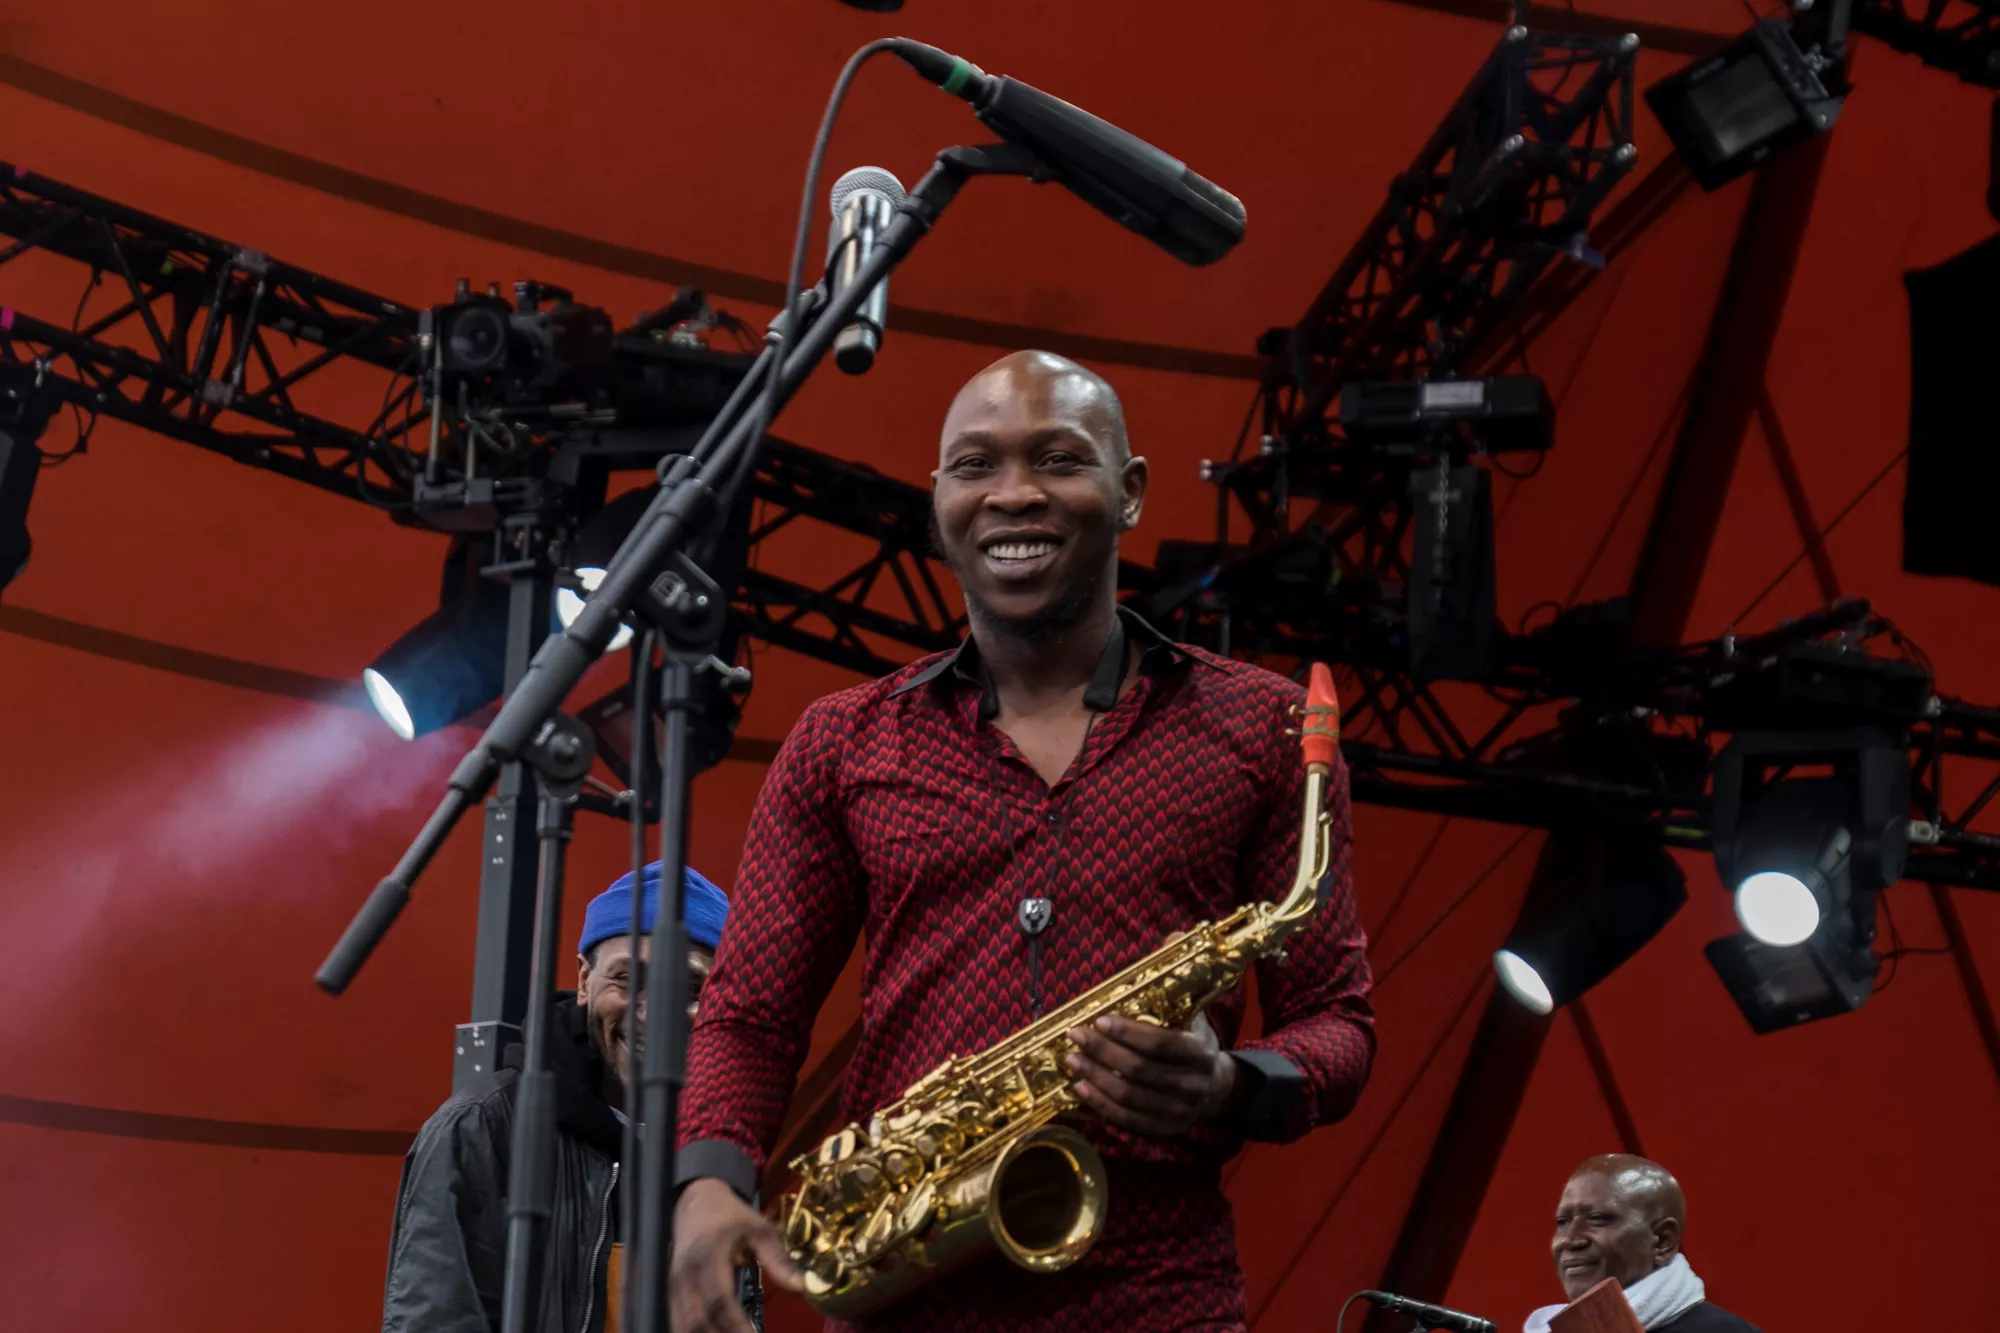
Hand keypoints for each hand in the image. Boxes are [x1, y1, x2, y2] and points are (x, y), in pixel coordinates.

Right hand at [670, 1177, 801, 1332]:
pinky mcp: (671, 1292)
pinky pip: (678, 1321)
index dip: (736, 1325)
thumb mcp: (760, 1230)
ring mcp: (674, 1285)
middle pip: (699, 1320)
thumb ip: (778, 1259)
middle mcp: (686, 1275)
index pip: (720, 1300)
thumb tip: (802, 1287)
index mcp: (708, 1258)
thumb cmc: (732, 1217)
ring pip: (685, 1325)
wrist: (697, 1203)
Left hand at [1065, 1012, 1239, 1138]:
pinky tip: (1080, 1087)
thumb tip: (1128, 988)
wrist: (1216, 1088)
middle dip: (1103, 1051)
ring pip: (1129, 1097)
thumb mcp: (1193, 1024)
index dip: (1127, 1033)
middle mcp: (1193, 1085)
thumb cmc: (1193, 1046)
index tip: (1099, 1020)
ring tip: (1073, 1059)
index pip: (1159, 1044)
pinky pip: (1127, 1120)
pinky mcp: (1166, 1130)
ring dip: (1096, 1077)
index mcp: (1201, 1054)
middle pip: (1140, 1070)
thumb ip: (1171, 1009)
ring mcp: (1180, 1112)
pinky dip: (1100, 1104)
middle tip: (1076, 1035)